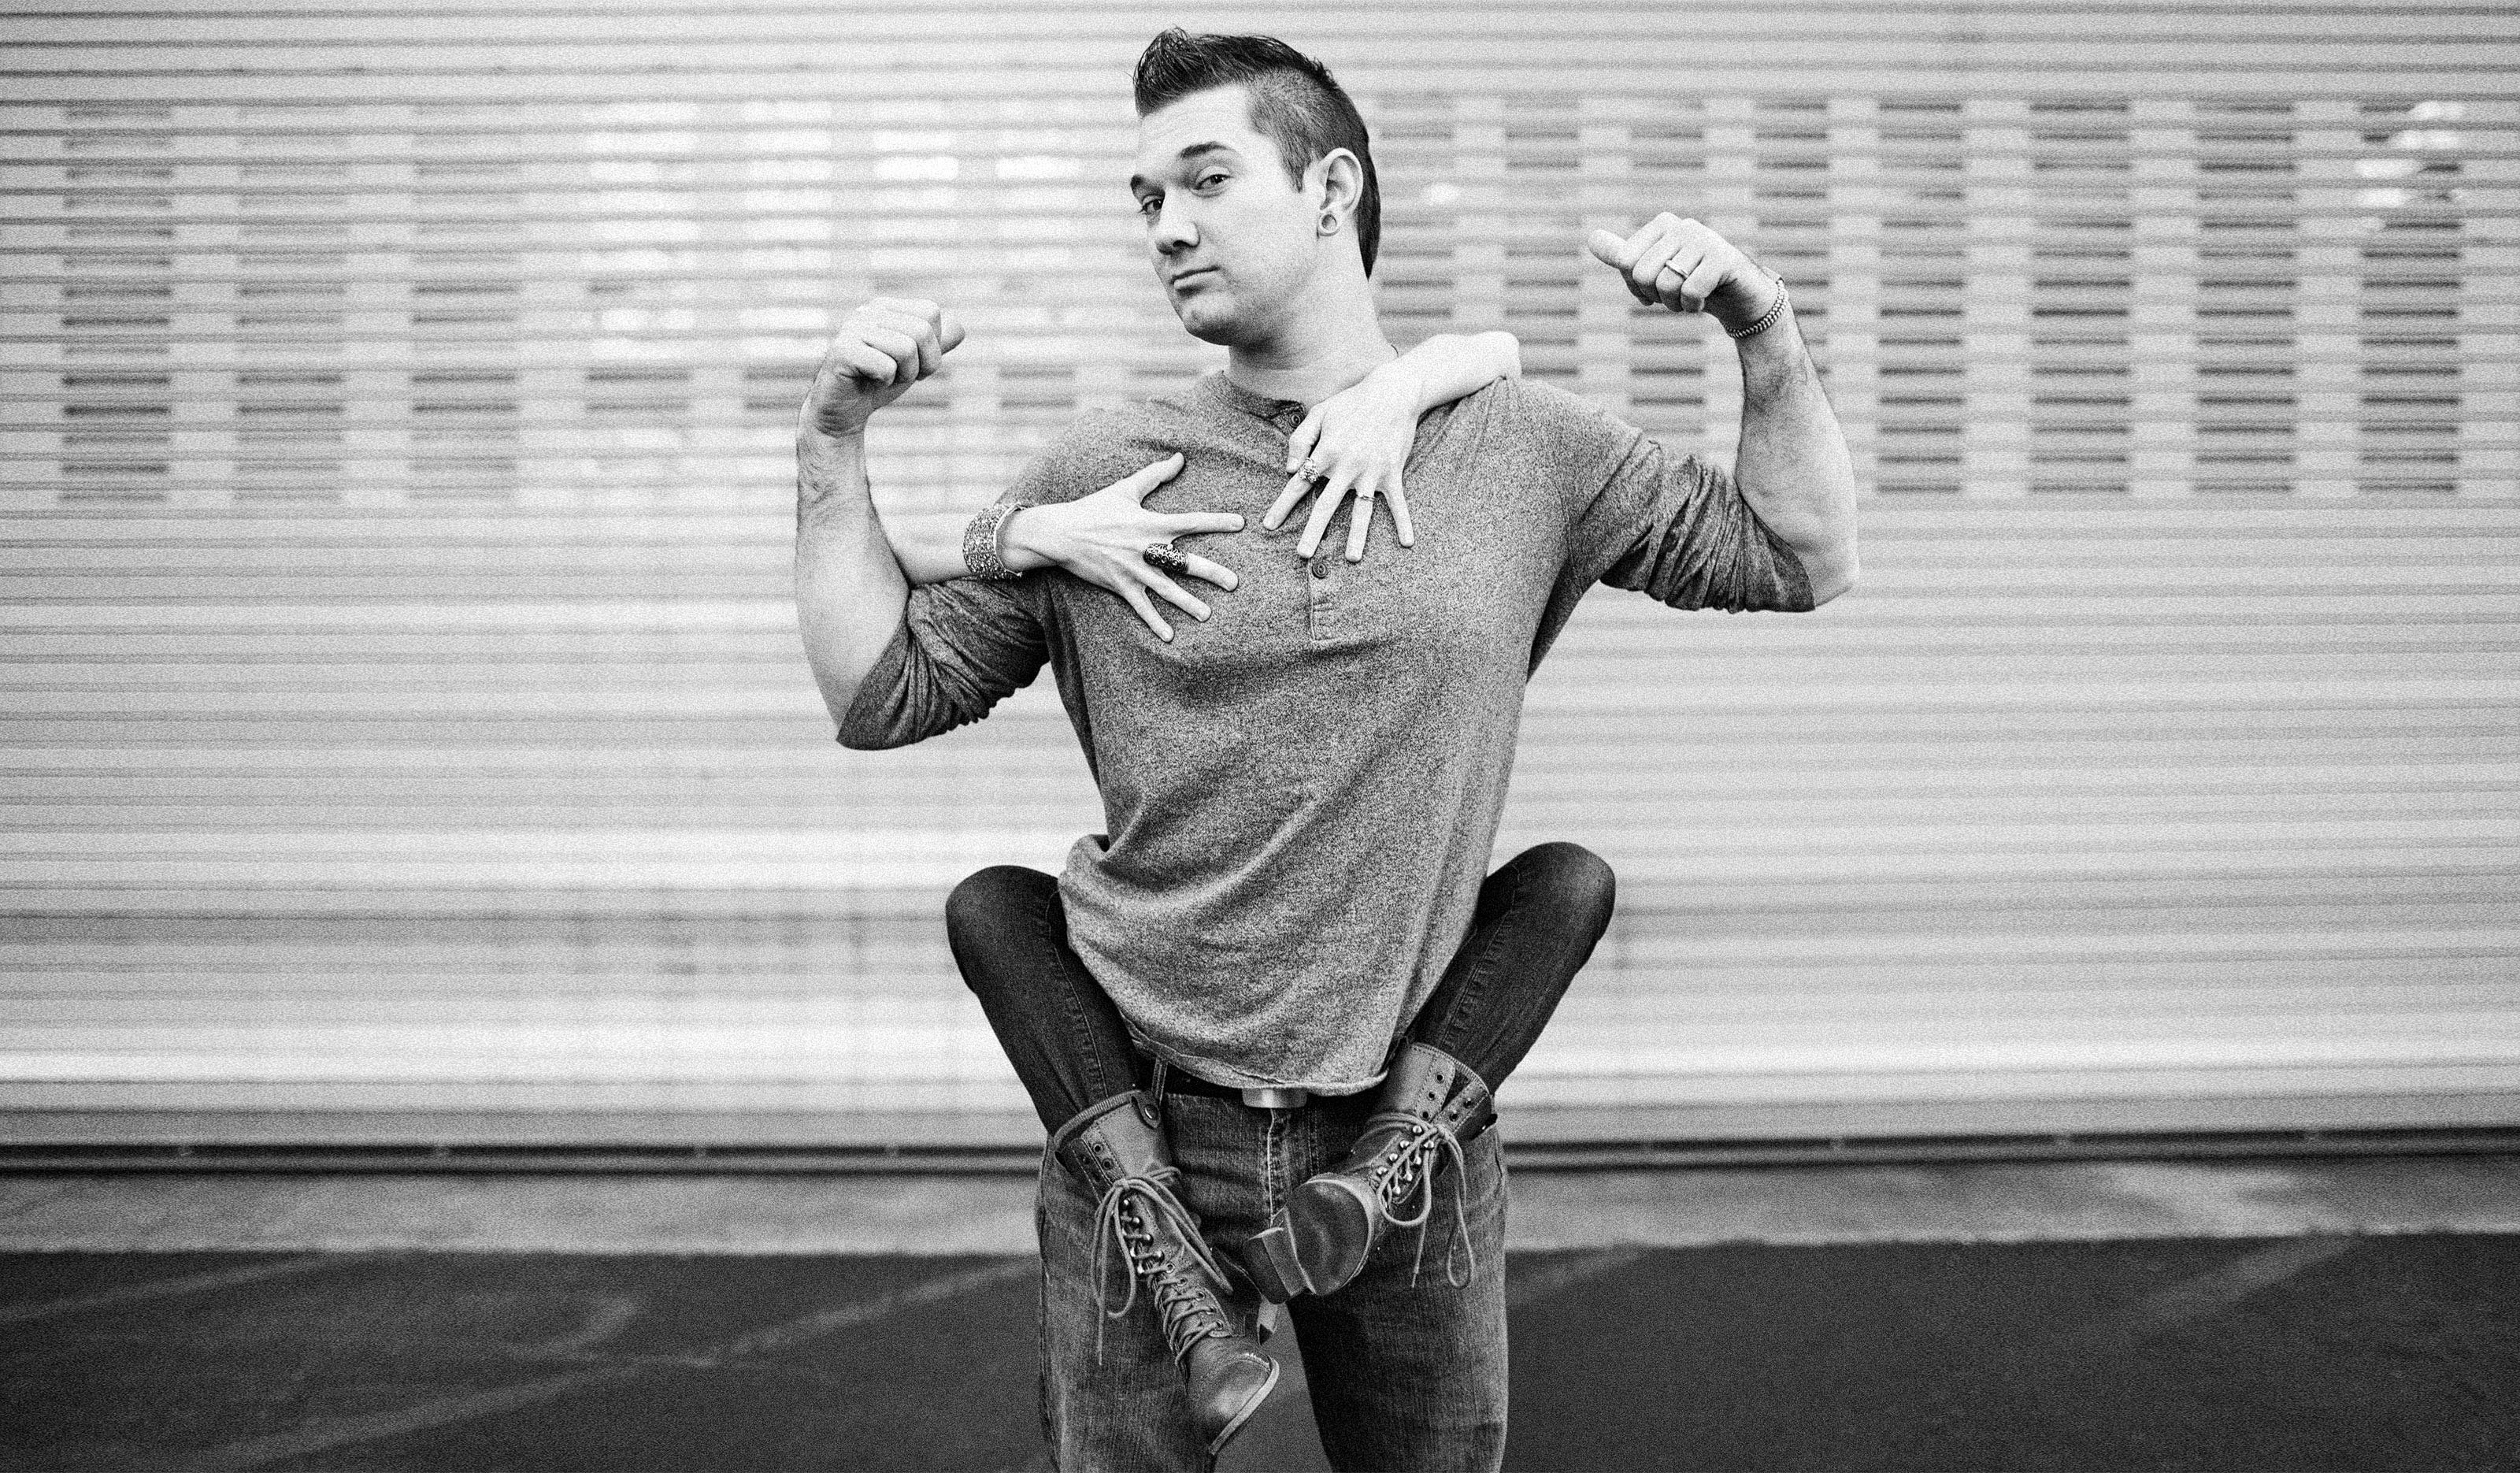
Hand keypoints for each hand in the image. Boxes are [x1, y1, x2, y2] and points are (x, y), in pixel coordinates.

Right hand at [801, 297, 965, 439]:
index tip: (915, 363)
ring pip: (906, 348)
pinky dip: (885, 382)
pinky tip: (869, 381)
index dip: (933, 346)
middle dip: (922, 364)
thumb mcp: (915, 362)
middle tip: (901, 375)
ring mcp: (852, 328)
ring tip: (884, 378)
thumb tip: (959, 327)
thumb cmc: (879, 382)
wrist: (844, 411)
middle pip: (922, 331)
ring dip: (903, 375)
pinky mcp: (842, 351)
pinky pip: (886, 366)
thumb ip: (937, 344)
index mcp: (886, 307)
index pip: (932, 312)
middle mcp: (868, 311)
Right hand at [1005, 454, 1244, 641]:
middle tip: (1234, 583)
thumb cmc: (1095, 508)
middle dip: (1211, 572)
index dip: (1216, 521)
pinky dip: (1155, 623)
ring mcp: (1133, 569)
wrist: (1061, 532)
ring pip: (1166, 589)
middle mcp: (1145, 548)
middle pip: (1184, 562)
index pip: (1191, 521)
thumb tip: (1180, 457)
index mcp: (1150, 522)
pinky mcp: (1120, 585)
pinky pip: (1141, 607)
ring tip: (1207, 615)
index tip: (1240, 524)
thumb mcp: (1126, 489)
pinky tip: (1170, 637)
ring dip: (1187, 603)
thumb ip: (1155, 475)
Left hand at [1261, 363, 1421, 561]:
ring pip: (1362, 510)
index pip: (1299, 483)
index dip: (1282, 505)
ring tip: (1353, 559)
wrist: (1393, 393)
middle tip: (1303, 554)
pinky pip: (1398, 502)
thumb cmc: (1351, 403)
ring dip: (1358, 536)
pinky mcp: (1392, 473)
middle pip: (1326, 505)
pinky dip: (1404, 522)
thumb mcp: (1319, 413)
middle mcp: (1347, 466)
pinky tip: (1407, 542)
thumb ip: (1300, 439)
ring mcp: (1371, 472)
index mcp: (1326, 452)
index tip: (1269, 525)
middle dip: (1313, 531)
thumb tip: (1289, 470)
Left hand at [1585, 215, 1777, 330]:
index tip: (1654, 289)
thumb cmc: (1691, 282)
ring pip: (1666, 284)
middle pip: (1642, 274)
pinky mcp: (1725, 258)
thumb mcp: (1653, 269)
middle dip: (1656, 296)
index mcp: (1662, 224)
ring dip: (1675, 304)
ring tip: (1690, 297)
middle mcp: (1683, 225)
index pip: (1625, 262)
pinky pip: (1690, 291)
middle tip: (1676, 295)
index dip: (1636, 287)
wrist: (1737, 298)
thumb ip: (1622, 254)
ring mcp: (1705, 239)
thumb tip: (1591, 237)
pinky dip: (1692, 306)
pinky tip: (1704, 300)